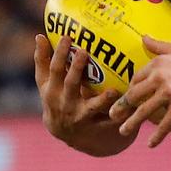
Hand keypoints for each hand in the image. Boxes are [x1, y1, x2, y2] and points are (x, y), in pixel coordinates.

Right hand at [34, 34, 124, 148]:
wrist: (67, 135)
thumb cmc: (57, 100)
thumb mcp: (46, 85)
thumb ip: (43, 61)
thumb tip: (40, 36)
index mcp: (51, 90)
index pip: (54, 69)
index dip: (59, 54)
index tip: (67, 36)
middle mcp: (64, 103)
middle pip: (70, 84)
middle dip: (76, 68)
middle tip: (84, 51)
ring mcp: (79, 117)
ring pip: (92, 106)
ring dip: (102, 98)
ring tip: (113, 91)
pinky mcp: (95, 128)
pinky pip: (109, 121)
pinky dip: (119, 114)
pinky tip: (131, 105)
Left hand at [108, 36, 170, 147]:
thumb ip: (160, 47)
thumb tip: (143, 38)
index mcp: (158, 64)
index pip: (136, 78)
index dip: (129, 89)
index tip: (126, 97)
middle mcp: (160, 78)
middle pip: (135, 95)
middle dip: (122, 107)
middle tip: (113, 116)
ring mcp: (169, 94)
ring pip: (145, 111)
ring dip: (132, 123)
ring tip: (123, 131)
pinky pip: (164, 124)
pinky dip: (157, 136)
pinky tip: (150, 144)